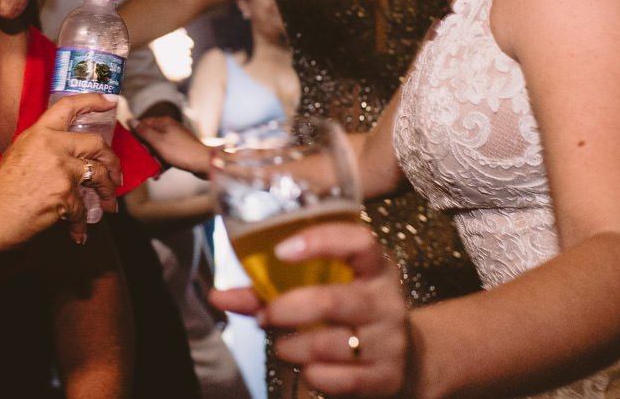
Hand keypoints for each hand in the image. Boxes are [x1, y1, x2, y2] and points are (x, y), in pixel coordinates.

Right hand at [0, 93, 122, 246]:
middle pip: (97, 144)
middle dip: (113, 161)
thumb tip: (68, 156)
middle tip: (115, 175)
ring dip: (107, 193)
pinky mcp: (64, 195)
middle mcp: (52, 145)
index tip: (110, 102)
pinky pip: (83, 208)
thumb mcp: (19, 154)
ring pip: (100, 176)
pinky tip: (78, 232)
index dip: (93, 100)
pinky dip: (82, 224)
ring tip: (107, 205)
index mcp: (38, 133)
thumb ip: (44, 149)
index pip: (70, 106)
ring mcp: (60, 169)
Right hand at [130, 115, 210, 176]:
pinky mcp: (179, 150)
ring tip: (150, 170)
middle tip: (140, 160)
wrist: (203, 163)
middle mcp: (170, 128)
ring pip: (157, 148)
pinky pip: (166, 155)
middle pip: (150, 136)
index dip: (135, 133)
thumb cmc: (180, 151)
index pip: (144, 123)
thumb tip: (131, 121)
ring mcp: (175, 139)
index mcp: (164, 122)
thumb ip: (143, 131)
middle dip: (144, 149)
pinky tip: (158, 174)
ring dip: (152, 159)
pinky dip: (161, 163)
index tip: (129, 144)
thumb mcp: (158, 141)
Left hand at [217, 221, 411, 398]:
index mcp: (374, 265)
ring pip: (331, 344)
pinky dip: (313, 374)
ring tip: (282, 344)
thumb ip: (269, 289)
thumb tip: (217, 297)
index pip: (358, 242)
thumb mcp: (323, 288)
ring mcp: (390, 339)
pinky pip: (340, 379)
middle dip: (288, 309)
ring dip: (293, 345)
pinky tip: (308, 367)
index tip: (282, 250)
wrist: (403, 356)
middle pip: (333, 300)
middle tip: (265, 316)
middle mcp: (387, 299)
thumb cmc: (348, 311)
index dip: (320, 241)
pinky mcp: (387, 376)